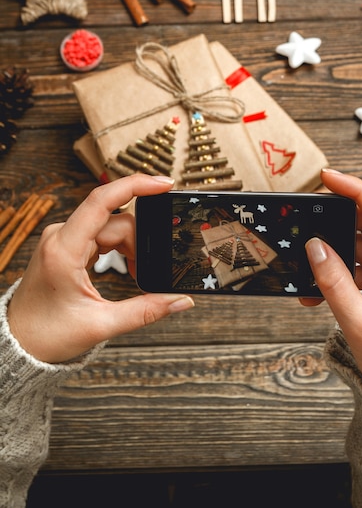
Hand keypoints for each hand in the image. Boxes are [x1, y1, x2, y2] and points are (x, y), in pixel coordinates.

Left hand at [7, 174, 193, 363]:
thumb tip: (181, 300)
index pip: (102, 200)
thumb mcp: (101, 325)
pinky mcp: (67, 244)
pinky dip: (121, 248)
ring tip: (136, 274)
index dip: (136, 185)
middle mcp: (61, 236)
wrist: (18, 341)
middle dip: (140, 243)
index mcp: (64, 249)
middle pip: (116, 221)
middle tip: (148, 272)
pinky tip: (128, 267)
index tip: (164, 184)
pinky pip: (102, 234)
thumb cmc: (47, 334)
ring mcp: (63, 238)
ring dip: (132, 247)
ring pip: (112, 227)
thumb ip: (146, 311)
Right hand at [303, 168, 361, 398]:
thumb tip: (313, 247)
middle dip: (335, 226)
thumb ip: (333, 283)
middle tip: (306, 228)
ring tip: (309, 276)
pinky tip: (317, 292)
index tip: (328, 177)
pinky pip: (356, 265)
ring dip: (332, 257)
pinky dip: (336, 274)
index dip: (356, 190)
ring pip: (359, 245)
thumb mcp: (359, 323)